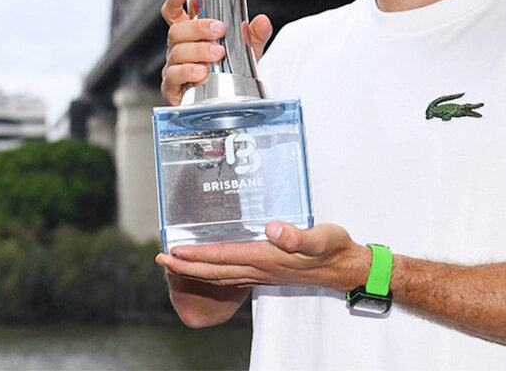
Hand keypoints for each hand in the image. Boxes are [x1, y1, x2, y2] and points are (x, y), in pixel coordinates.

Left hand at [155, 221, 369, 292]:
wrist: (344, 267)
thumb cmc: (333, 249)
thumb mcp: (321, 237)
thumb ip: (298, 236)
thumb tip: (274, 229)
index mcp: (267, 257)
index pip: (223, 257)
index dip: (196, 255)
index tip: (173, 251)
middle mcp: (260, 268)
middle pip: (214, 271)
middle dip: (185, 266)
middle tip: (161, 259)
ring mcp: (262, 273)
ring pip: (221, 276)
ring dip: (195, 271)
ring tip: (175, 263)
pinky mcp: (267, 271)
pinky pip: (232, 275)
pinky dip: (214, 272)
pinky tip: (209, 266)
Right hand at [160, 0, 272, 104]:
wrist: (229, 101)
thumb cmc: (232, 72)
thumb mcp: (247, 50)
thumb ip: (254, 35)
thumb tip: (261, 21)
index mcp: (191, 35)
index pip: (175, 13)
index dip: (175, 1)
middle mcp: (179, 48)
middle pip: (177, 30)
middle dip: (198, 27)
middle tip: (219, 30)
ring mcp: (174, 66)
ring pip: (177, 52)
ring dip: (198, 51)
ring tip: (217, 54)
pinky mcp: (172, 87)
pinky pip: (173, 76)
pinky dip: (188, 72)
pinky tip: (201, 73)